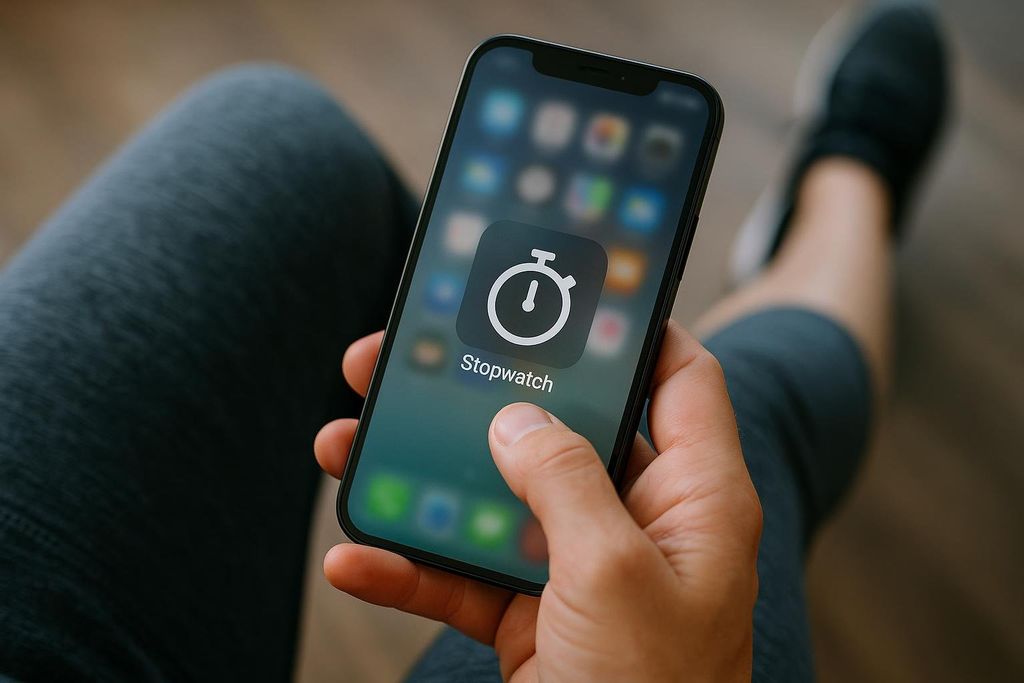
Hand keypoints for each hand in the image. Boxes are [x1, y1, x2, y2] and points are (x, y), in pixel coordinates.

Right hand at [314, 321, 760, 681]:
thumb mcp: (615, 575)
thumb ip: (565, 481)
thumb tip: (515, 419)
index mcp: (696, 500)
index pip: (681, 381)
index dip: (636, 330)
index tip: (570, 295)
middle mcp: (641, 525)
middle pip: (559, 430)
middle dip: (483, 396)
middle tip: (411, 361)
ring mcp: (583, 572)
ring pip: (497, 500)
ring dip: (422, 476)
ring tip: (346, 442)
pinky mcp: (534, 619)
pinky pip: (466, 576)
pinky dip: (411, 566)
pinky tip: (354, 554)